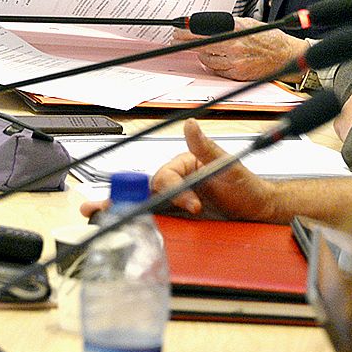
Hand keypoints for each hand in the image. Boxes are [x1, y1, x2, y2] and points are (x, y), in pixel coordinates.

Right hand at [79, 119, 284, 221]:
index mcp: (183, 165)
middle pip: (144, 190)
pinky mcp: (177, 219)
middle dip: (119, 197)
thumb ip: (207, 148)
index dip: (174, 190)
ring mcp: (173, 201)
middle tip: (96, 207)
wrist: (257, 212)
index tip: (193, 204)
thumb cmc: (246, 186)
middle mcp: (175, 183)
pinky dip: (134, 222)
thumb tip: (190, 124)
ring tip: (94, 215)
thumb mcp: (229, 166)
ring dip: (118, 209)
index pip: (166, 177)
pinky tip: (114, 227)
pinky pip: (154, 219)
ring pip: (142, 204)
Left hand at [170, 19, 309, 80]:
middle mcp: (234, 47)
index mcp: (236, 31)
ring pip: (207, 59)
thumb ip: (228, 24)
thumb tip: (207, 24)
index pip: (204, 32)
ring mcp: (235, 62)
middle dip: (186, 43)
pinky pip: (217, 70)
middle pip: (201, 46)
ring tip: (198, 49)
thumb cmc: (269, 38)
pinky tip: (213, 59)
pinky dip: (213, 64)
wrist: (286, 55)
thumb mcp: (248, 23)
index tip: (178, 31)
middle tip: (177, 40)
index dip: (187, 32)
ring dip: (201, 54)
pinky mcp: (238, 74)